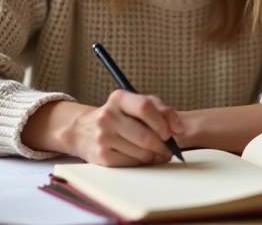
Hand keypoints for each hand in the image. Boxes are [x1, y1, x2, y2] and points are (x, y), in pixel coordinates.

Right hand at [68, 89, 183, 166]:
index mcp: (119, 98)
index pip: (145, 107)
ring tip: (155, 152)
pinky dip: (142, 163)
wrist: (84, 130)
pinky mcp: (102, 156)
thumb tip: (178, 129)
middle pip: (146, 135)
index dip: (163, 122)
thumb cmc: (120, 116)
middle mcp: (107, 116)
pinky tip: (141, 157)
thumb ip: (161, 110)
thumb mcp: (137, 104)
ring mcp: (103, 136)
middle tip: (168, 149)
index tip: (172, 132)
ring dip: (154, 156)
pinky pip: (132, 163)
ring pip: (142, 152)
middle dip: (163, 146)